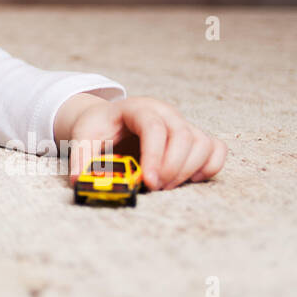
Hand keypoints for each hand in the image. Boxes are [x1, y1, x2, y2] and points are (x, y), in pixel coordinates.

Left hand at [53, 92, 225, 190]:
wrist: (110, 120)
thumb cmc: (98, 128)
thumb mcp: (83, 137)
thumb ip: (81, 158)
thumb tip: (81, 182)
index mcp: (137, 108)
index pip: (153, 127)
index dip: (154, 156)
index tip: (149, 182)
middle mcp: (165, 113)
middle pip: (183, 135)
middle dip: (172, 168)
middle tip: (154, 188)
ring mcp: (182, 124)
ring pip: (202, 144)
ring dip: (188, 171)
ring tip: (164, 185)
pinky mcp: (194, 138)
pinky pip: (216, 150)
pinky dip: (209, 167)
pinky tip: (188, 179)